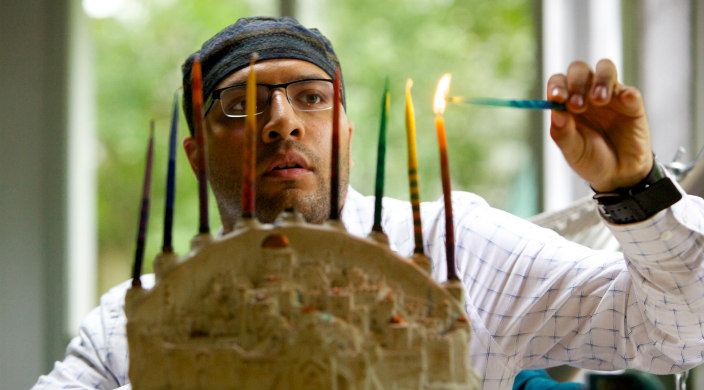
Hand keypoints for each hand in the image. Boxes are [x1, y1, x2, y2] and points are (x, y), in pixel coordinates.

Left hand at [547, 59, 652, 191]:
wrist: (618, 174)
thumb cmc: (590, 159)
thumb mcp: (572, 151)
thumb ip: (563, 133)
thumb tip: (557, 113)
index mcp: (567, 103)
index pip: (558, 82)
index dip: (557, 86)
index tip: (557, 98)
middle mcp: (586, 94)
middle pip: (579, 70)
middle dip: (577, 83)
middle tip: (578, 105)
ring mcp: (610, 95)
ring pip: (605, 69)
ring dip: (601, 80)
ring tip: (599, 100)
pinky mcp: (632, 103)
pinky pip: (630, 91)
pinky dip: (627, 93)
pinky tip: (625, 101)